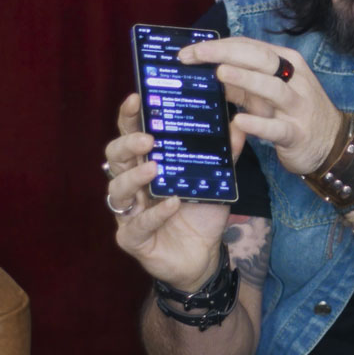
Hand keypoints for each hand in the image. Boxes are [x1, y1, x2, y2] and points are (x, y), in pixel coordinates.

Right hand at [103, 93, 244, 291]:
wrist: (203, 256)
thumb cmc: (201, 213)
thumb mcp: (216, 181)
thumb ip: (224, 155)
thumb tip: (239, 125)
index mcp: (147, 164)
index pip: (130, 135)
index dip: (129, 116)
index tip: (136, 98)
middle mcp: (133, 185)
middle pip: (115, 158)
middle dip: (127, 145)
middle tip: (148, 138)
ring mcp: (128, 212)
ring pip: (118, 189)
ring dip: (135, 176)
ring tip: (155, 168)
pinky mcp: (132, 238)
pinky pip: (137, 225)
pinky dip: (155, 214)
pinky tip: (172, 204)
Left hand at [178, 37, 342, 176]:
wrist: (333, 144)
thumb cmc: (294, 113)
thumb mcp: (267, 93)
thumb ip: (241, 82)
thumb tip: (204, 71)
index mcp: (286, 63)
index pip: (251, 46)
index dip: (219, 46)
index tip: (189, 52)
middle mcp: (294, 80)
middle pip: (261, 59)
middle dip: (227, 54)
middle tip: (196, 55)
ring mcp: (297, 107)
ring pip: (272, 88)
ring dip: (246, 79)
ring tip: (220, 74)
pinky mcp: (297, 134)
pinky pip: (277, 128)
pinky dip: (258, 124)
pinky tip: (239, 121)